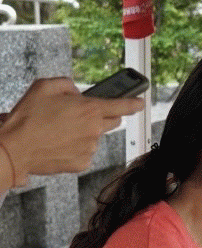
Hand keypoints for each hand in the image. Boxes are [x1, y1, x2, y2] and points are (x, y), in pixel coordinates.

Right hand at [0, 77, 143, 184]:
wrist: (15, 148)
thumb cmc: (27, 118)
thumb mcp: (45, 87)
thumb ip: (67, 85)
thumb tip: (76, 92)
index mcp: (90, 110)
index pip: (122, 105)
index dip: (134, 103)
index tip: (140, 102)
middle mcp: (94, 130)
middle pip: (112, 122)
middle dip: (104, 116)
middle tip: (84, 115)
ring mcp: (90, 148)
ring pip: (95, 137)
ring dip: (84, 133)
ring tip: (59, 131)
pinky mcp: (82, 163)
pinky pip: (84, 152)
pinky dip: (75, 148)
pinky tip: (58, 144)